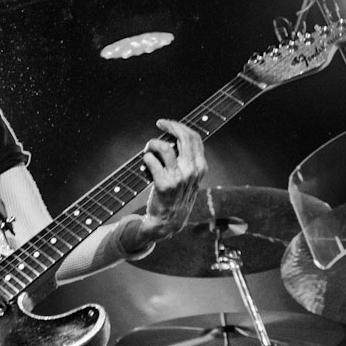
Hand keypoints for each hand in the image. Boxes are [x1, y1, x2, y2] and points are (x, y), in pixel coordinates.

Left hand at [138, 119, 206, 242]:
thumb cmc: (176, 196)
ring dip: (152, 144)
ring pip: (165, 147)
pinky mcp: (164, 184)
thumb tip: (175, 137)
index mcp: (200, 167)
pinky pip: (151, 161)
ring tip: (148, 150)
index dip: (179, 126)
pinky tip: (144, 164)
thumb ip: (187, 160)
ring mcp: (179, 177)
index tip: (167, 124)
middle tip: (159, 124)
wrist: (168, 221)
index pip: (194, 138)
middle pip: (183, 137)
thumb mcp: (189, 178)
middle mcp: (192, 170)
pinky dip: (145, 158)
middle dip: (170, 126)